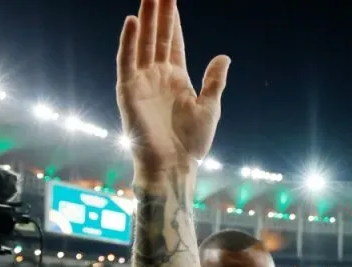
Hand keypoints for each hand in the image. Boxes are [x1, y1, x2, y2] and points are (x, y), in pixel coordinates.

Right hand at [116, 0, 229, 175]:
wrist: (174, 166)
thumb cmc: (192, 143)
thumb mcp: (210, 108)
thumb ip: (214, 81)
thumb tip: (224, 56)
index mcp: (177, 78)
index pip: (174, 41)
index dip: (174, 20)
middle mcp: (157, 75)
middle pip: (158, 35)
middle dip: (159, 11)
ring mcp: (142, 81)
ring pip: (143, 41)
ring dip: (145, 18)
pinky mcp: (128, 91)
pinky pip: (127, 60)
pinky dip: (128, 41)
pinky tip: (133, 21)